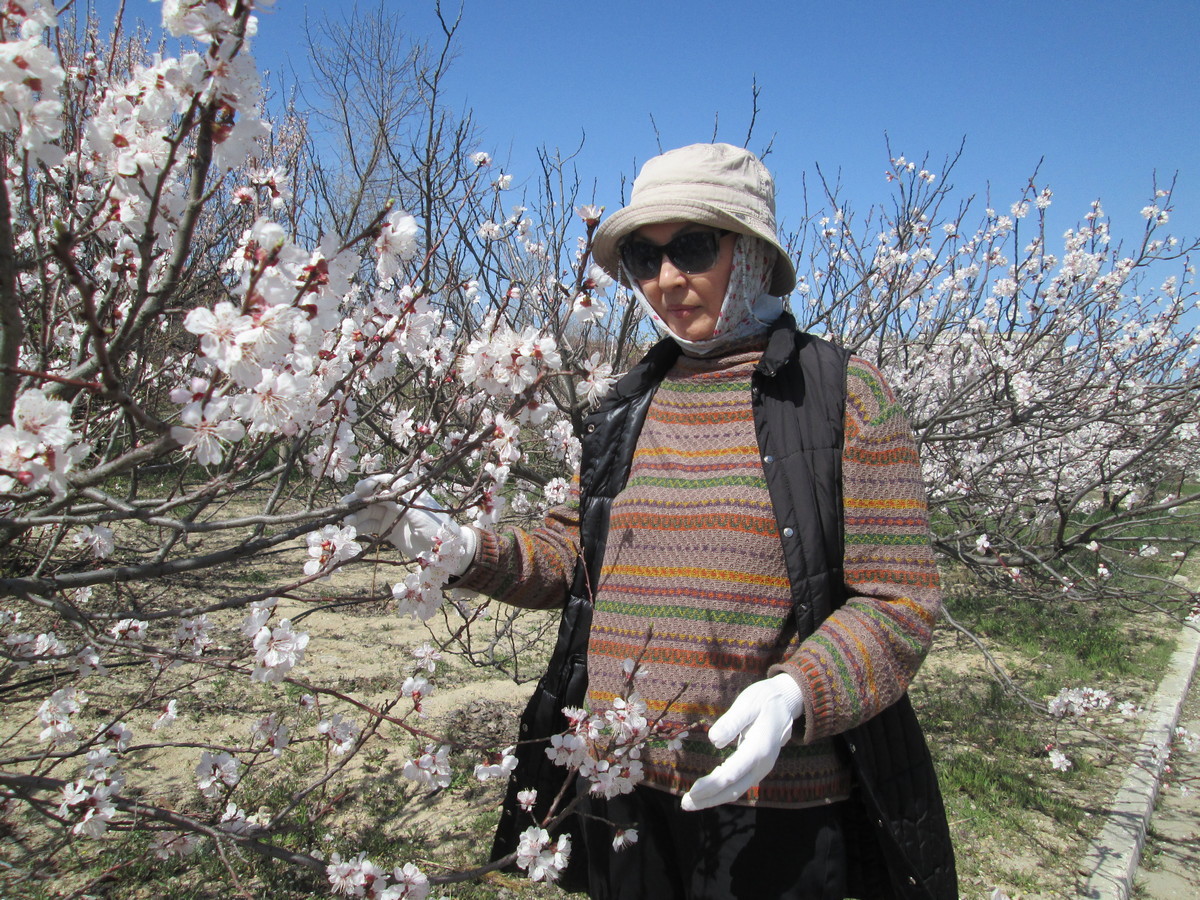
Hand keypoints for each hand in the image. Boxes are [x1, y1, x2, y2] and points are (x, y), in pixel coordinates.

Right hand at [343, 474, 475, 574]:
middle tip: (344, 508)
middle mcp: (395, 500)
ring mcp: (389, 514)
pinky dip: (358, 527)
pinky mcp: (386, 529)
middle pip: (371, 496)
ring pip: (367, 511)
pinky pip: (368, 525)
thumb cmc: (436, 526)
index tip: (359, 490)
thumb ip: (397, 502)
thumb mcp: (417, 513)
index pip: (384, 481)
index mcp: (406, 489)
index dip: (370, 484)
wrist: (443, 551)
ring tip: (346, 523)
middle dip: (357, 501)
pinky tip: (350, 530)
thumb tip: (376, 491)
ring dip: (355, 515)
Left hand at [680, 673, 804, 810]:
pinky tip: (706, 792)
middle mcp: (763, 764)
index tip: (693, 791)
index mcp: (759, 749)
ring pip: (737, 790)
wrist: (786, 702)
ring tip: (690, 802)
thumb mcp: (748, 703)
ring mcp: (762, 768)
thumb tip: (713, 740)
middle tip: (685, 804)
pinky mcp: (757, 767)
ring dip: (714, 798)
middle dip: (709, 799)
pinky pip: (739, 784)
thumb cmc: (764, 699)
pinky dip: (722, 791)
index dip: (712, 785)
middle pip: (734, 789)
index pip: (732, 773)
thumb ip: (732, 721)